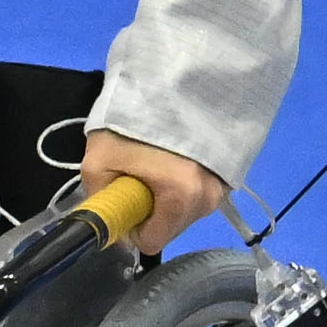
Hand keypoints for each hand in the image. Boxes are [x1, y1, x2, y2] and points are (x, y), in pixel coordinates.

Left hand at [78, 130, 227, 251]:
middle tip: (138, 177)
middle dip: (150, 212)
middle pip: (170, 228)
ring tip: (154, 165)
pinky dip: (182, 187)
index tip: (124, 201)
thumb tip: (109, 223)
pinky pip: (197, 197)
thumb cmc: (132, 123)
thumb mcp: (98, 163)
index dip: (131, 227)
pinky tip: (173, 162)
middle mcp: (209, 199)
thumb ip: (100, 202)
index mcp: (182, 200)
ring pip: (184, 214)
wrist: (173, 84)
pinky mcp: (228, 176)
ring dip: (166, 199)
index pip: (152, 242)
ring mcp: (222, 188)